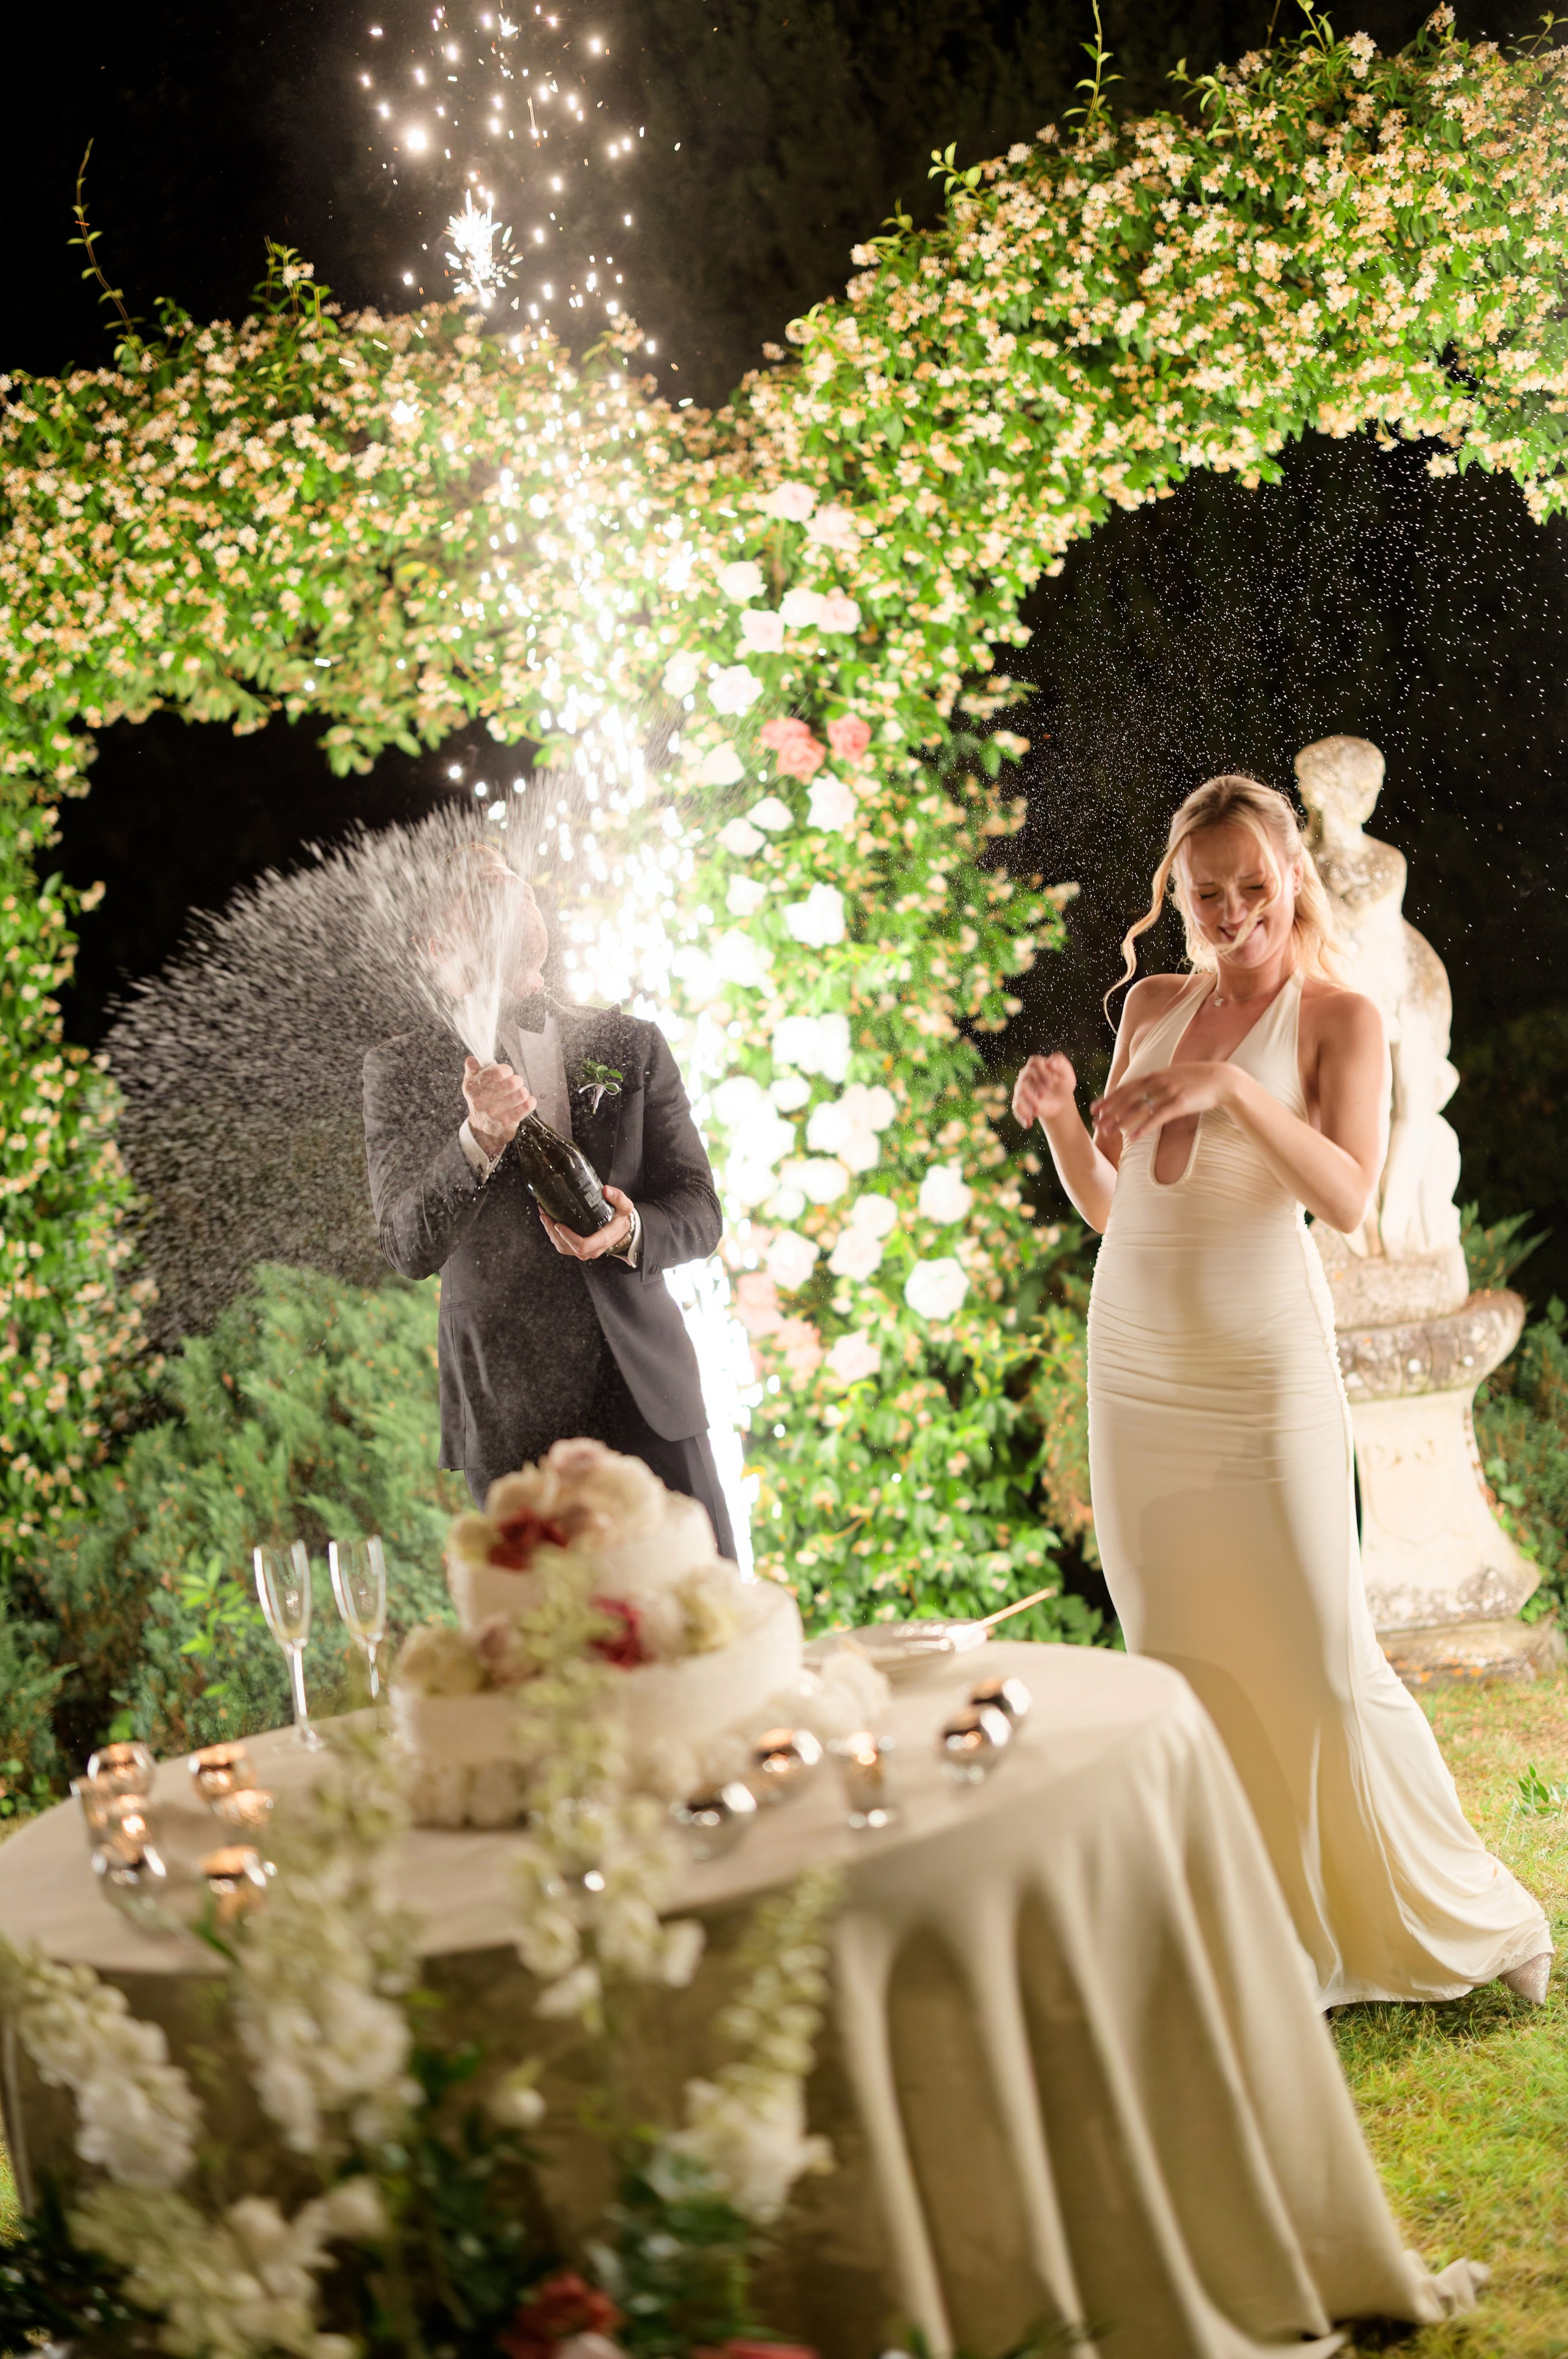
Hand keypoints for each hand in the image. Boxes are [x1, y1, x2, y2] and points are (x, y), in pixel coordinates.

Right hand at [463, 1055, 535, 1157]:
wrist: (482, 1128)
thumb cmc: (480, 1100)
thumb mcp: (471, 1083)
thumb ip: (472, 1068)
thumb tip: (472, 1060)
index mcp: (473, 1088)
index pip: (497, 1072)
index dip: (506, 1070)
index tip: (507, 1073)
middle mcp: (481, 1101)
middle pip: (512, 1082)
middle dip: (517, 1080)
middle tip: (515, 1083)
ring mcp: (494, 1113)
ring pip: (521, 1094)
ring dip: (523, 1091)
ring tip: (519, 1093)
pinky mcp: (506, 1122)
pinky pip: (526, 1107)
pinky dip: (530, 1102)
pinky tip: (528, 1101)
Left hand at [540, 1182, 634, 1261]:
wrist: (622, 1231)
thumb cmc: (621, 1219)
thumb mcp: (625, 1206)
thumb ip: (618, 1197)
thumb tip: (605, 1190)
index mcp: (603, 1239)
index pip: (581, 1245)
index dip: (567, 1236)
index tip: (558, 1223)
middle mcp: (592, 1249)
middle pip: (567, 1247)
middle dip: (553, 1231)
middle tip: (545, 1215)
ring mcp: (585, 1252)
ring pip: (562, 1247)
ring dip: (550, 1233)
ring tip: (544, 1217)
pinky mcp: (579, 1250)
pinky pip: (563, 1246)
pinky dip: (554, 1235)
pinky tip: (549, 1222)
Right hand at [1013, 1052, 1077, 1130]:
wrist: (1060, 1100)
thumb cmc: (1063, 1084)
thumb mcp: (1067, 1074)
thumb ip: (1061, 1064)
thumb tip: (1050, 1062)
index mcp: (1037, 1065)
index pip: (1034, 1063)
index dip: (1041, 1072)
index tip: (1052, 1084)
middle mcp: (1026, 1075)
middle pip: (1024, 1078)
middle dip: (1034, 1088)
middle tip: (1044, 1095)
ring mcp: (1021, 1089)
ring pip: (1019, 1093)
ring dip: (1028, 1102)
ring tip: (1037, 1110)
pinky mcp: (1020, 1102)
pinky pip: (1016, 1108)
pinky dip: (1022, 1116)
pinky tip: (1028, 1124)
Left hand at [1093, 1060, 1238, 1145]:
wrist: (1223, 1079)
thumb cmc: (1198, 1079)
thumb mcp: (1174, 1075)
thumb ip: (1157, 1081)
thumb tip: (1143, 1089)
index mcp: (1155, 1074)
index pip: (1126, 1087)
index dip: (1109, 1098)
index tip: (1095, 1108)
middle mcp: (1159, 1082)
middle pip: (1128, 1099)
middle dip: (1110, 1112)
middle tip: (1096, 1124)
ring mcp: (1169, 1092)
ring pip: (1139, 1109)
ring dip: (1121, 1121)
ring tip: (1108, 1133)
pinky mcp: (1180, 1104)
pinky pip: (1157, 1118)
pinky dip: (1143, 1128)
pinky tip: (1133, 1138)